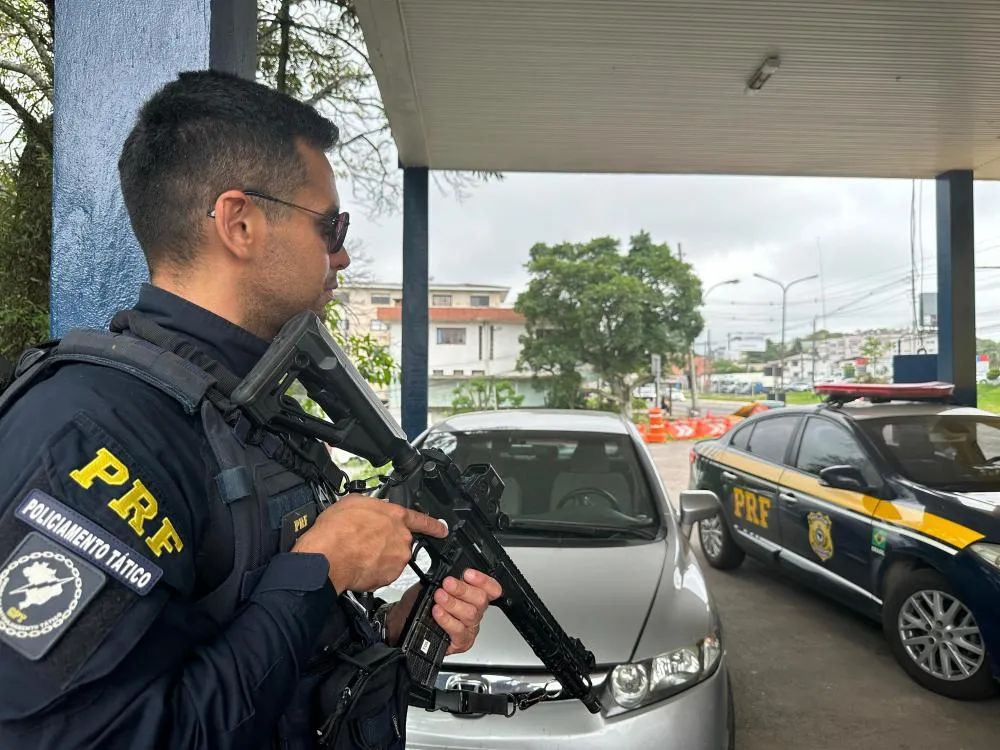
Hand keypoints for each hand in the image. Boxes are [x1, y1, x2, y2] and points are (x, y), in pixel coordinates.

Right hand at [291, 494, 446, 592]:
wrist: (327, 557)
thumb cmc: (336, 530)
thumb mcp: (354, 503)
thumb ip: (372, 507)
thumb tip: (372, 512)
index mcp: (395, 516)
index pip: (422, 520)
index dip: (434, 525)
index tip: (442, 529)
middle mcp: (401, 538)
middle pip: (400, 541)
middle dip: (386, 543)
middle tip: (365, 542)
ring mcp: (397, 558)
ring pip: (392, 558)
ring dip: (379, 557)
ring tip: (358, 554)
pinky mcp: (389, 577)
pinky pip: (384, 574)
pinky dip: (374, 571)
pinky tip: (359, 565)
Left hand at [386, 569, 502, 654]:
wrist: (403, 623)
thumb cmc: (421, 604)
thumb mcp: (432, 584)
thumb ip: (445, 577)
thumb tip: (448, 569)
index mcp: (473, 595)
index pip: (491, 588)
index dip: (483, 580)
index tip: (468, 574)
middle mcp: (475, 611)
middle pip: (481, 600)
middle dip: (463, 590)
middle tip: (448, 583)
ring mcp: (469, 627)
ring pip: (471, 615)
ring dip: (454, 604)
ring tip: (440, 597)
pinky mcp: (461, 642)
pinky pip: (459, 631)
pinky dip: (447, 620)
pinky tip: (438, 613)